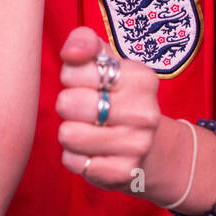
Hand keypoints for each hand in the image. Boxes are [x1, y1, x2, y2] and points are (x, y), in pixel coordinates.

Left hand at [55, 27, 159, 191]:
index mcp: (142, 78)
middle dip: (67, 105)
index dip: (70, 76)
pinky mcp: (123, 173)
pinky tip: (93, 151)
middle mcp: (144, 112)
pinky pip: (73, 161)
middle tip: (83, 108)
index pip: (74, 70)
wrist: (149, 146)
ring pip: (68, 134)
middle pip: (68, 103)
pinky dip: (75, 157)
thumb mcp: (106, 61)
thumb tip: (72, 51)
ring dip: (70, 132)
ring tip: (88, 129)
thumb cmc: (117, 95)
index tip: (87, 82)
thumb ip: (85, 42)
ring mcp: (137, 145)